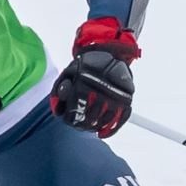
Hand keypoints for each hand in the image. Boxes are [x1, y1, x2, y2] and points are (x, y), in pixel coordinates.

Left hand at [51, 16, 138, 136]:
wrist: (108, 52)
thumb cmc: (85, 66)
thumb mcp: (68, 73)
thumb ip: (60, 91)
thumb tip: (58, 112)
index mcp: (83, 81)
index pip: (76, 110)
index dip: (71, 120)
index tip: (70, 122)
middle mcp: (100, 88)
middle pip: (90, 117)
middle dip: (83, 125)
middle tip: (80, 126)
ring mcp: (115, 93)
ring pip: (104, 119)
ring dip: (96, 127)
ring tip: (90, 127)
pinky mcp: (127, 97)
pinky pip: (121, 118)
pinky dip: (112, 129)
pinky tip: (103, 134)